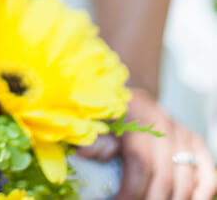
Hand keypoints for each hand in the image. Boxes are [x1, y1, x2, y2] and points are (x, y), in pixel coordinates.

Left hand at [77, 87, 215, 199]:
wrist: (129, 98)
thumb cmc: (107, 114)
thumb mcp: (94, 121)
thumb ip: (93, 138)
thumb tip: (84, 153)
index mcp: (135, 112)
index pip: (140, 162)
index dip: (130, 192)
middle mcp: (162, 120)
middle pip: (165, 178)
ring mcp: (181, 131)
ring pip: (185, 182)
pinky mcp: (195, 142)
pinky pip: (207, 175)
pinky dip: (199, 196)